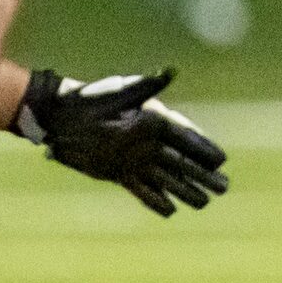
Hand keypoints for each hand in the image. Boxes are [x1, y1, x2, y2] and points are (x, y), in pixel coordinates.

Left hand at [15, 68, 230, 216]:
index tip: (221, 161)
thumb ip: (146, 87)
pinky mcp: (120, 173)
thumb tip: (170, 71)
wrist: (57, 118)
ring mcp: (135, 159)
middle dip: (204, 175)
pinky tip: (170, 210)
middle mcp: (148, 142)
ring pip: (167, 179)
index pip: (186, 137)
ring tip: (204, 202)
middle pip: (183, 162)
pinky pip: (143, 190)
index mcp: (153, 121)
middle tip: (224, 187)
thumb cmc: (87, 99)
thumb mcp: (118, 92)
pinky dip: (156, 200)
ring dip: (185, 191)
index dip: (204, 149)